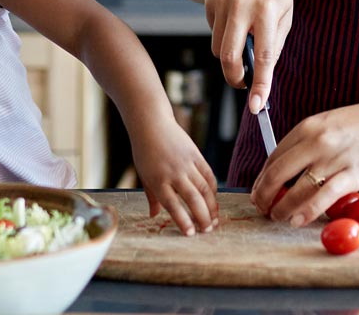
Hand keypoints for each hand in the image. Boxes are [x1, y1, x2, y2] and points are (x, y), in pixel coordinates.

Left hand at [131, 120, 219, 234]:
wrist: (151, 124)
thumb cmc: (144, 152)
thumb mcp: (143, 175)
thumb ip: (151, 197)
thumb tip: (154, 216)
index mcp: (158, 181)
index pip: (173, 205)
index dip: (184, 221)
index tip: (191, 234)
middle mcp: (173, 173)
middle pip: (193, 199)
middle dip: (203, 217)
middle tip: (208, 231)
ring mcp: (186, 163)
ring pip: (204, 188)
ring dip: (212, 206)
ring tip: (214, 220)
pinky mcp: (196, 155)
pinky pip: (208, 174)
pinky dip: (213, 189)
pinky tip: (214, 200)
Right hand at [206, 0, 292, 114]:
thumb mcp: (284, 11)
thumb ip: (273, 42)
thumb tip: (260, 74)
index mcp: (267, 9)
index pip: (263, 55)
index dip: (260, 84)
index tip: (256, 106)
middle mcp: (241, 6)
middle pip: (228, 56)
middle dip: (234, 77)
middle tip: (242, 83)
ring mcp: (221, 3)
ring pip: (218, 48)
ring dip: (230, 54)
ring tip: (244, 36)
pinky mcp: (209, 2)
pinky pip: (213, 32)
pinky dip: (224, 35)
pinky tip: (235, 17)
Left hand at [250, 98, 358, 225]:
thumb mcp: (331, 123)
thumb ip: (311, 142)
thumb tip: (291, 169)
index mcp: (308, 126)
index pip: (274, 156)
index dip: (262, 178)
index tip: (259, 191)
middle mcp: (316, 140)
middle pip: (277, 173)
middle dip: (264, 195)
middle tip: (261, 208)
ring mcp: (334, 157)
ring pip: (297, 188)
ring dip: (282, 207)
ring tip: (277, 217)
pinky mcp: (353, 173)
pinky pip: (323, 197)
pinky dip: (306, 211)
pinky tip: (298, 220)